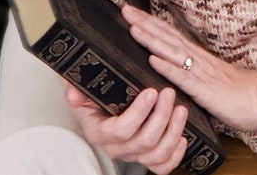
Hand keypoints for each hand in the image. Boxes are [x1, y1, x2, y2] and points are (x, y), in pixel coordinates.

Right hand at [65, 82, 188, 174]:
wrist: (101, 110)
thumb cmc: (95, 99)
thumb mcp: (82, 91)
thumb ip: (76, 90)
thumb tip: (74, 93)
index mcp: (101, 132)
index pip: (122, 129)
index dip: (140, 112)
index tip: (151, 92)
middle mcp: (117, 147)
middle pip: (145, 141)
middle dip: (162, 115)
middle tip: (169, 92)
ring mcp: (134, 154)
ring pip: (157, 154)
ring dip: (174, 131)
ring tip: (180, 109)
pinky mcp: (147, 157)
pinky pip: (163, 166)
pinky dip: (176, 154)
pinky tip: (183, 136)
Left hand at [123, 3, 256, 130]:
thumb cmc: (237, 93)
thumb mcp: (210, 78)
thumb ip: (193, 73)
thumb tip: (174, 69)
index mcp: (197, 57)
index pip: (170, 35)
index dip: (151, 24)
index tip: (132, 13)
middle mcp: (197, 60)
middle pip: (167, 37)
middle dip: (145, 24)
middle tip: (125, 10)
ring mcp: (201, 73)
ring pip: (172, 52)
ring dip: (152, 39)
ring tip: (134, 28)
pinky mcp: (205, 90)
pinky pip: (183, 77)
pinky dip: (167, 67)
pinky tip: (153, 59)